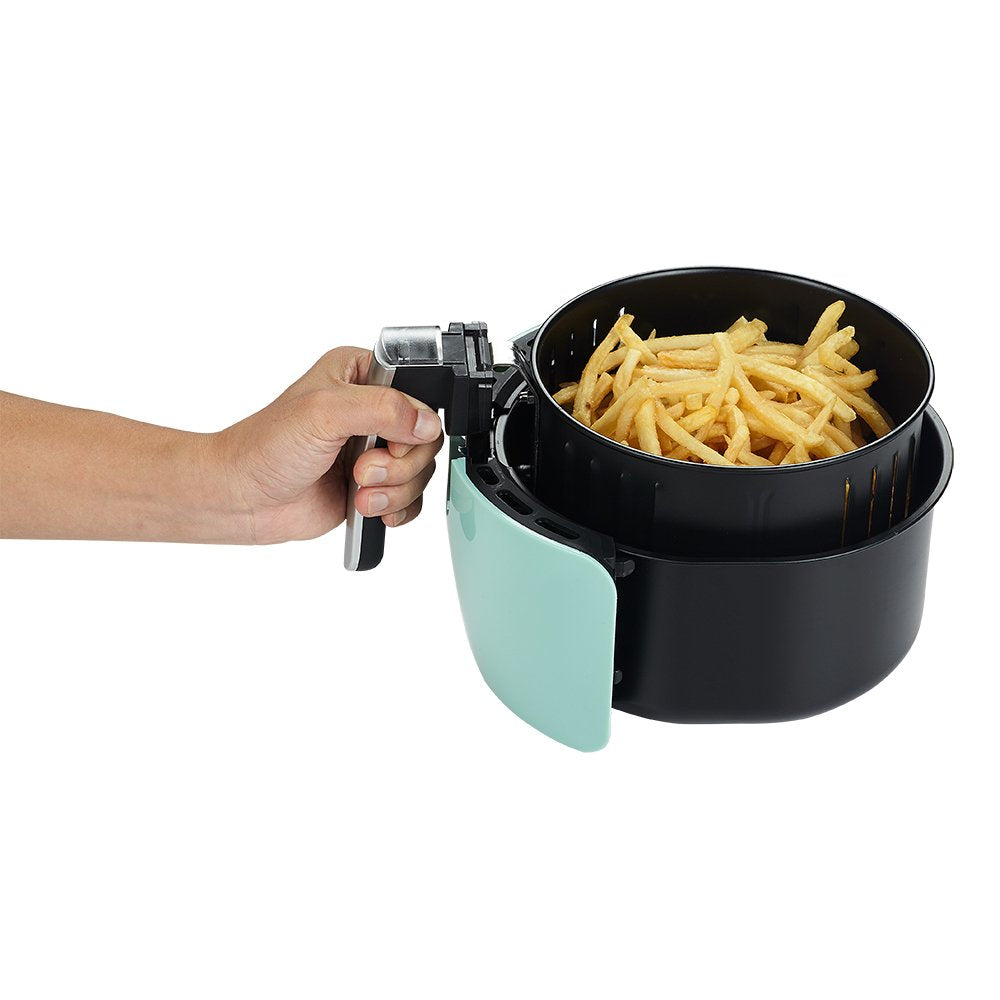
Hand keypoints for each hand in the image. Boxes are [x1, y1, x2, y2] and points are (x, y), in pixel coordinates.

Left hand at [214, 347, 443, 543]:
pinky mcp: (374, 485)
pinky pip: (412, 498)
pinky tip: (369, 506)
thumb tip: (426, 422)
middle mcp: (371, 411)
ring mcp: (374, 450)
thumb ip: (383, 408)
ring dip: (394, 489)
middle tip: (361, 470)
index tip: (389, 441)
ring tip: (359, 491)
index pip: (418, 391)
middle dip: (399, 464)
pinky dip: (396, 508)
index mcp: (360, 374)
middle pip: (425, 438)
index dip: (414, 422)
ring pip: (420, 471)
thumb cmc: (265, 447)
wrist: (243, 498)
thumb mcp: (324, 412)